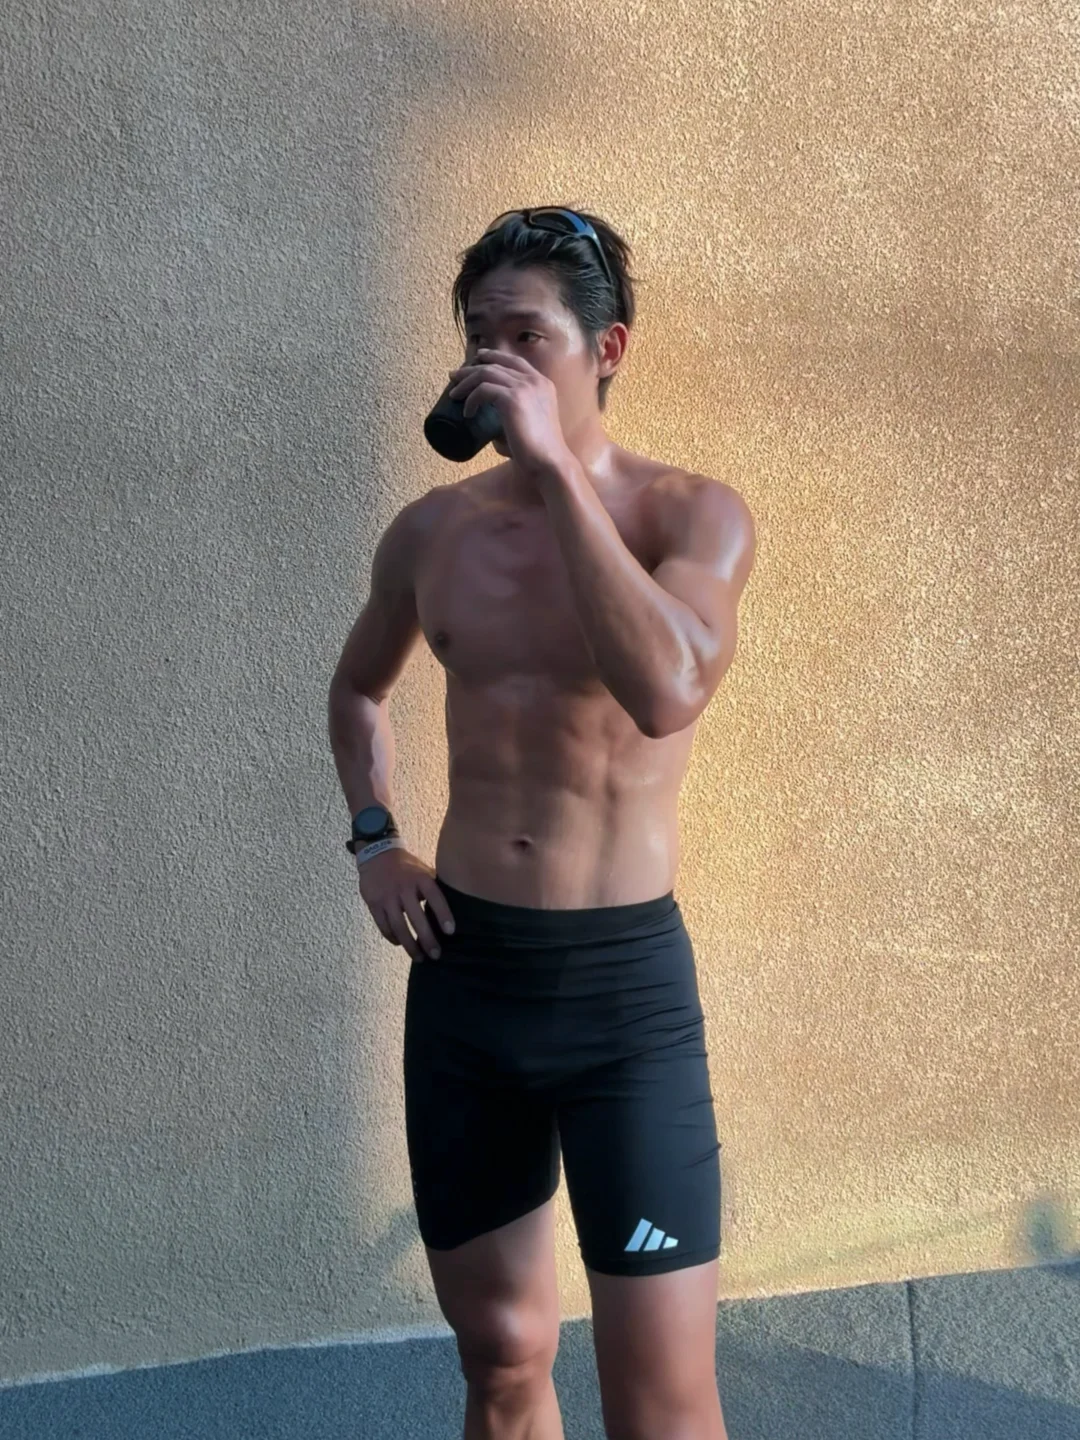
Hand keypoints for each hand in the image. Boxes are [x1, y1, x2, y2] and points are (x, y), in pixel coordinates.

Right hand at [355, 847, 455, 962]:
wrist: (376, 854)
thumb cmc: (407, 867)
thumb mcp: (423, 870)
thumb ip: (435, 886)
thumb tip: (457, 905)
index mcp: (420, 878)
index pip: (435, 898)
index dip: (443, 915)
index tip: (450, 932)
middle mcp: (404, 888)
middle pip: (416, 918)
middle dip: (427, 939)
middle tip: (436, 955)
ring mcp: (387, 896)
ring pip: (398, 926)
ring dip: (409, 945)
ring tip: (419, 957)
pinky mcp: (373, 903)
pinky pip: (383, 926)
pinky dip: (393, 938)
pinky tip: (400, 944)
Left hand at [448, 349, 571, 478]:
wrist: (549, 462)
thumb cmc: (538, 451)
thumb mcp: (529, 422)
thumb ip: (513, 413)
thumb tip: (489, 417)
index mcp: (543, 384)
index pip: (514, 361)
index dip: (494, 356)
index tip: (477, 359)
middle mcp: (535, 381)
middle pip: (497, 364)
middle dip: (472, 368)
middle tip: (455, 376)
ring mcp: (525, 387)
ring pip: (486, 373)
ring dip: (466, 382)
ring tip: (454, 395)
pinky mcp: (513, 399)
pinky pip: (483, 390)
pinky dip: (471, 400)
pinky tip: (467, 413)